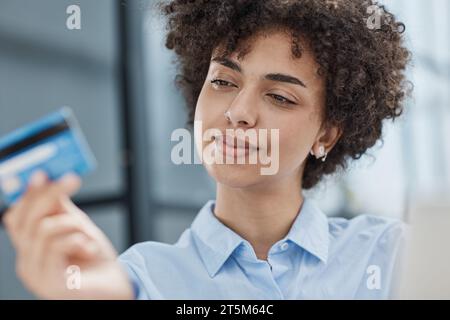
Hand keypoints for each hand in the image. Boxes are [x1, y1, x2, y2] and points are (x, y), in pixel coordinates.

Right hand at [2, 171, 133, 299]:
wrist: (115, 287)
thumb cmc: (95, 259)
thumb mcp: (78, 226)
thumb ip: (61, 208)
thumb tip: (50, 180)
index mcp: (31, 246)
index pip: (16, 215)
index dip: (26, 193)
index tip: (41, 172)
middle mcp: (27, 260)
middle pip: (24, 219)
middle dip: (48, 194)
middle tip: (72, 178)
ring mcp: (35, 274)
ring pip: (43, 229)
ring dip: (73, 224)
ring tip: (88, 234)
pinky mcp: (49, 284)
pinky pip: (57, 246)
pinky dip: (79, 240)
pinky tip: (90, 249)